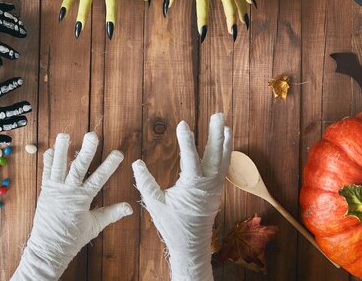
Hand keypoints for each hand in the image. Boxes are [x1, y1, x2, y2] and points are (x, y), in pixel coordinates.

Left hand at [12, 132, 131, 279]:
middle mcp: (68, 191)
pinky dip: (48, 161)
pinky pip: (47, 173)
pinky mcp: (45, 191)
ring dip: (62, 149)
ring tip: (64, 134)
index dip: (109, 165)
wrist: (49, 248)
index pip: (99, 178)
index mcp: (82, 199)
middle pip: (79, 167)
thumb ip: (112, 214)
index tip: (118, 153)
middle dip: (86, 150)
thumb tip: (130, 208)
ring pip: (59, 166)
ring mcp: (55, 189)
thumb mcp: (95, 226)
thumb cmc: (73, 238)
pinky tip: (50, 149)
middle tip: (92, 135)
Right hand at [132, 113, 232, 280]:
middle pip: (216, 153)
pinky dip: (225, 153)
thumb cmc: (172, 225)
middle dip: (216, 133)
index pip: (191, 157)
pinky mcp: (217, 191)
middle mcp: (209, 184)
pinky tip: (223, 144)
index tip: (183, 123)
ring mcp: (215, 187)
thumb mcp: (155, 204)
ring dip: (224, 141)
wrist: (191, 246)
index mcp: (193, 186)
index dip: (186, 139)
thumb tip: (136, 163)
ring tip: (224, 124)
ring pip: (223, 159)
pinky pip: (224, 168)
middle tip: (218, 114)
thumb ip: (146, 182)